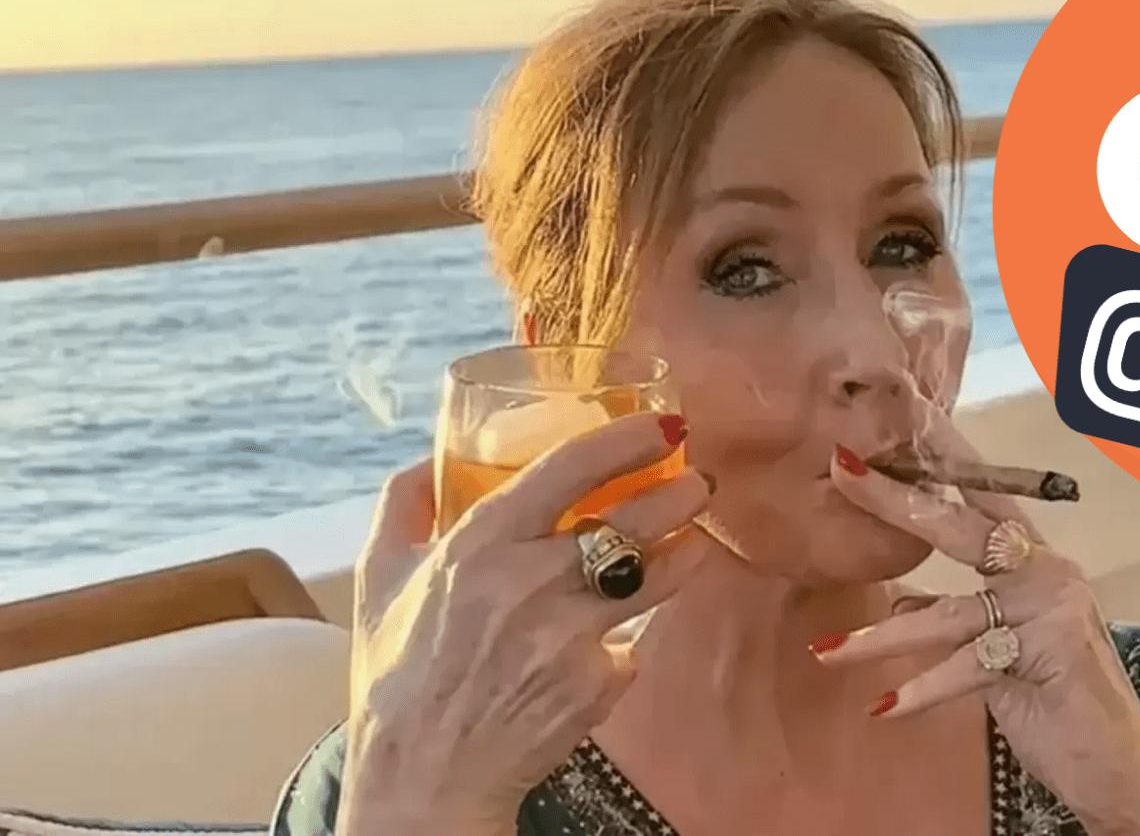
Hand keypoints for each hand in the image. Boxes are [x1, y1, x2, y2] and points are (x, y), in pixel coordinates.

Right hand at [336, 412, 715, 834]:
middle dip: (680, 493)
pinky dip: (628, 637)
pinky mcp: (596, 684)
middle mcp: (529, 583)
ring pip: (656, 576)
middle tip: (697, 481)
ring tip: (692, 541)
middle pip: (633, 520)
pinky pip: (631, 644)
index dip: (623, 440)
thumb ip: (404, 507)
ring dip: (684, 553)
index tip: (660, 424)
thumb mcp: (378, 579)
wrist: (423, 777)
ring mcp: (569, 636)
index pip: (567, 469)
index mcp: (478, 545)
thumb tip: (427, 456)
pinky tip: (618, 636)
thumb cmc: (397, 674)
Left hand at [818, 407, 1139, 835]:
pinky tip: (883, 707)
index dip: (941, 457)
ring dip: (882, 638)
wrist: (1119, 768)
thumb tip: (901, 601)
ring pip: (949, 613)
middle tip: (843, 469)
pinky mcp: (1041, 656)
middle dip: (897, 496)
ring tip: (827, 649)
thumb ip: (956, 618)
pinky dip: (921, 692)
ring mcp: (1048, 611)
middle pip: (962, 525)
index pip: (982, 496)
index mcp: (1036, 562)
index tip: (899, 416)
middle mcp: (1047, 572)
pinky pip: (965, 669)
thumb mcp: (998, 651)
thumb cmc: (1058, 704)